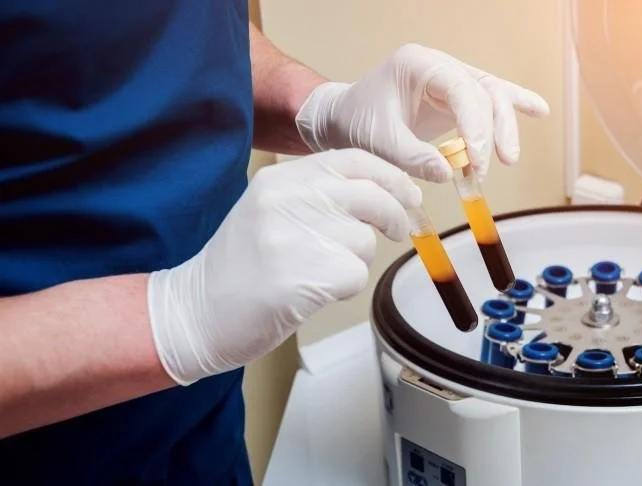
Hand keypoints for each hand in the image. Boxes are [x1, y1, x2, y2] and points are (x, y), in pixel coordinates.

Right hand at [146, 149, 420, 384]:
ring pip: (365, 241)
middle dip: (395, 216)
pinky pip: (355, 275)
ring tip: (317, 271)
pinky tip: (311, 292)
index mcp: (281, 179)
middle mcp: (288, 199)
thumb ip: (319, 194)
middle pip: (372, 197)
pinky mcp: (306, 275)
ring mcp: (296, 236)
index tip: (409, 194)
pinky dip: (343, 288)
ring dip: (355, 261)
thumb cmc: (239, 267)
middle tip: (399, 230)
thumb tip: (384, 194)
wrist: (195, 312)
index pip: (354, 160)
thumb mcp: (270, 210)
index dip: (391, 177)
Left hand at [294, 43, 549, 182]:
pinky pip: (491, 96)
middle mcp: (439, 66)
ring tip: (508, 158)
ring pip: (492, 95)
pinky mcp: (456, 97)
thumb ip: (412, 157)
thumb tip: (447, 173)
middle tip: (488, 168)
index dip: (476, 124)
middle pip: (483, 90)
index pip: (460, 88)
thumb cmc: (357, 123)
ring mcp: (450, 79)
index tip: (478, 159)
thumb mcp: (378, 143)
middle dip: (494, 130)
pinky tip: (539, 111)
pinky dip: (515, 104)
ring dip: (505, 127)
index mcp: (417, 64)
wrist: (344, 118)